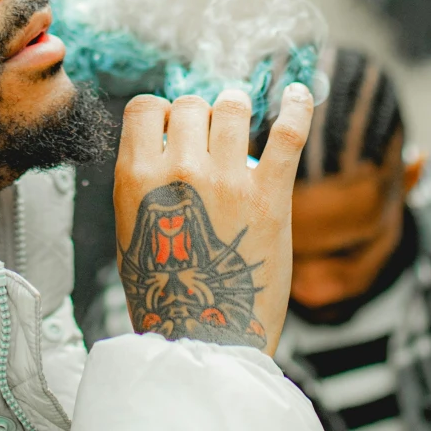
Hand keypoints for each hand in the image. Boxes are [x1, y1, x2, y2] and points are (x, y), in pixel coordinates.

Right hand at [114, 83, 313, 356]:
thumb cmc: (166, 295)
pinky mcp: (270, 194)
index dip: (161, 114)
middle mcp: (179, 169)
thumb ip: (143, 184)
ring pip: (232, 107)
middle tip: (209, 136)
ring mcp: (227, 179)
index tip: (172, 129)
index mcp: (136, 178)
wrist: (204, 338)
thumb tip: (161, 148)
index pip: (145, 107)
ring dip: (235, 109)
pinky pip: (288, 132)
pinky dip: (298, 105)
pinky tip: (300, 93)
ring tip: (241, 119)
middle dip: (199, 115)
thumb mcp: (129, 232)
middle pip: (190, 104)